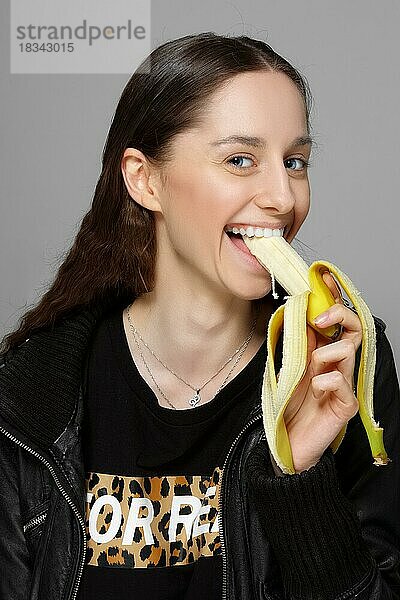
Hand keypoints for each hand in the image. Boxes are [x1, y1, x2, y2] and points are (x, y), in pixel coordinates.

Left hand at [282, 272, 362, 472]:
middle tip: (320, 317)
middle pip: (354, 329)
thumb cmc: (287, 408)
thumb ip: (299, 343)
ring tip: (310, 371)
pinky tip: (315, 390)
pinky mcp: (345, 406)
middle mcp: (337, 366)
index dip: (333, 299)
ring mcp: (343, 385)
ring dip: (325, 354)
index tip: (325, 279)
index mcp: (323, 354)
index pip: (336, 321)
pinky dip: (326, 380)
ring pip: (348, 351)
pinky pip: (342, 383)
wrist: (284, 445)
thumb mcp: (288, 368)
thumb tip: (301, 312)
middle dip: (340, 315)